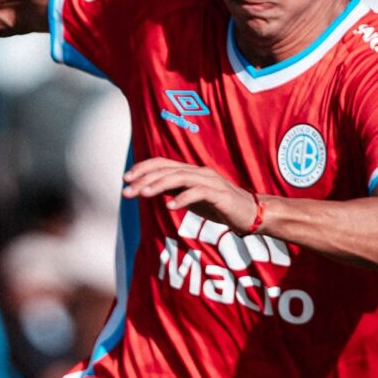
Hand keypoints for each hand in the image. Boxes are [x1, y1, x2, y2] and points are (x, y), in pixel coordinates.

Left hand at [123, 158, 259, 234]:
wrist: (251, 214)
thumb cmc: (220, 206)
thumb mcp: (192, 198)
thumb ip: (173, 190)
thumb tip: (149, 188)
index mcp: (191, 171)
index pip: (162, 163)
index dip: (143, 168)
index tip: (125, 178)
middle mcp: (199, 172)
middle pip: (167, 170)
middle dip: (144, 180)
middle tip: (126, 192)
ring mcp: (211, 181)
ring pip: (181, 177)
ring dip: (159, 185)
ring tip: (143, 195)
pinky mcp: (221, 195)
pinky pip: (199, 193)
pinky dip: (183, 198)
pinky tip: (170, 207)